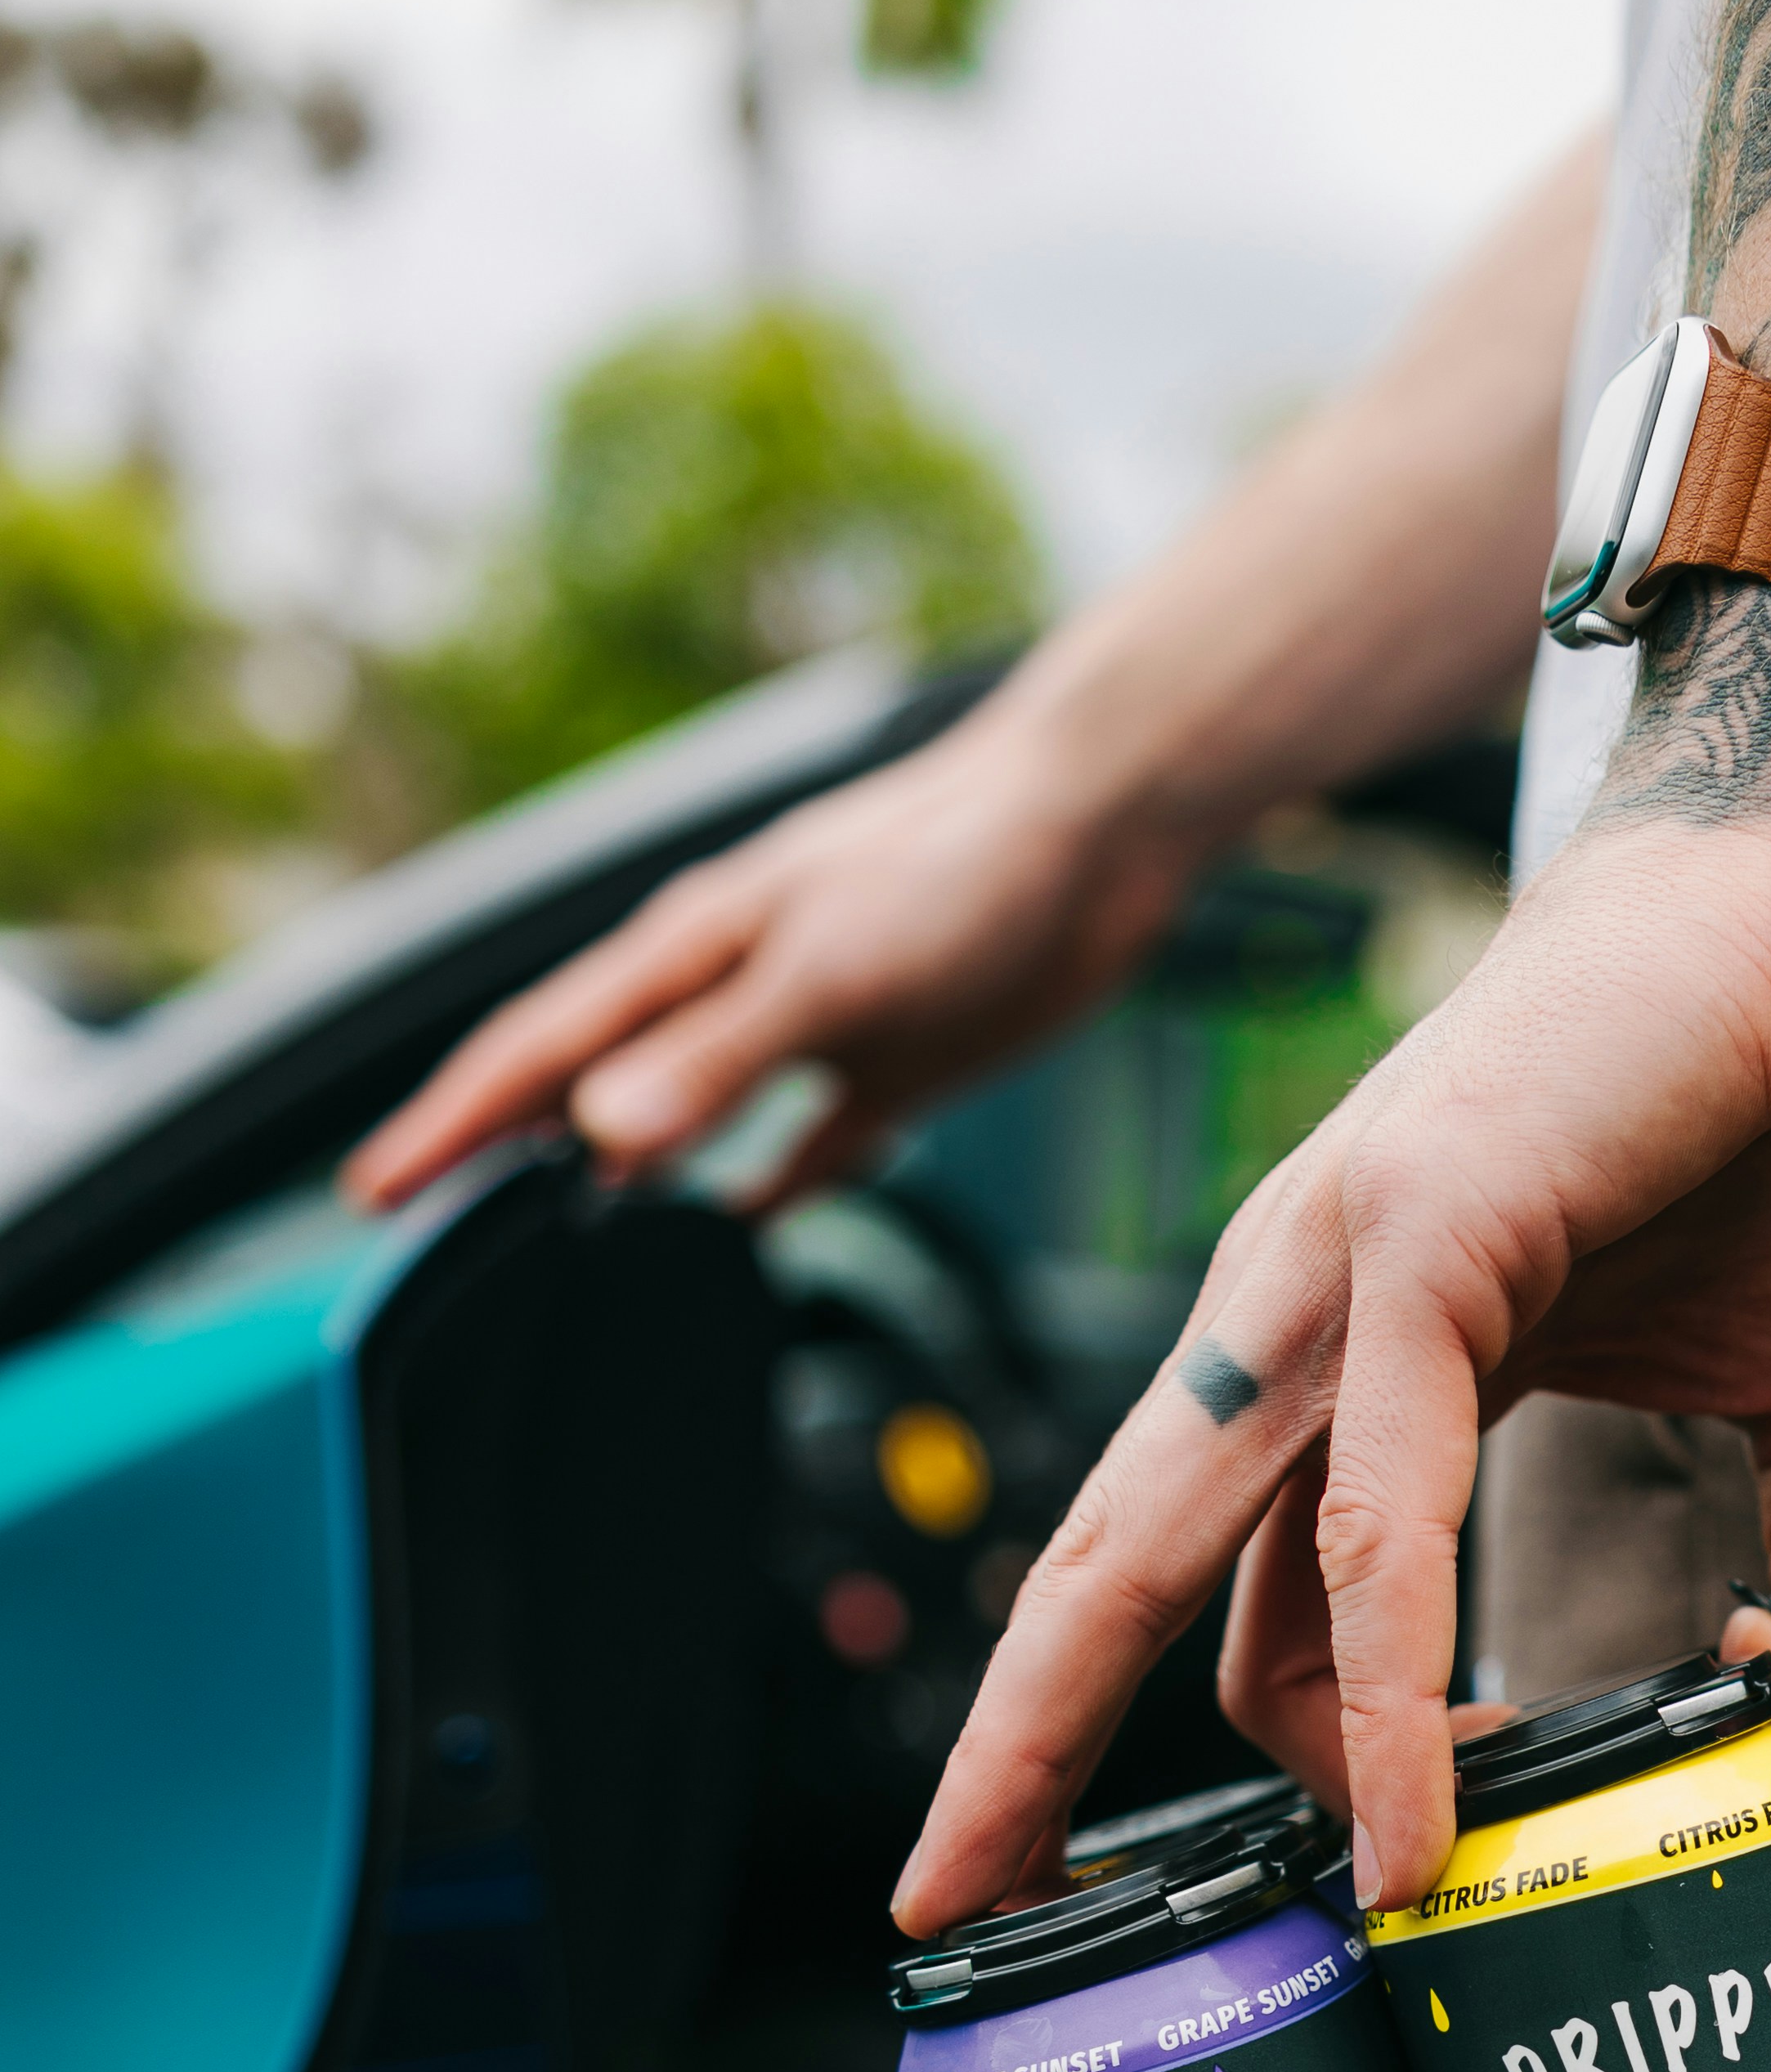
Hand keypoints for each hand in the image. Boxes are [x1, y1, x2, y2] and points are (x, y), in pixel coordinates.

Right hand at [342, 688, 1212, 1213]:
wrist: (1094, 826)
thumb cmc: (959, 870)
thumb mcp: (827, 979)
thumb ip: (717, 1060)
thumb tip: (597, 1135)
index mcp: (686, 959)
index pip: (534, 1057)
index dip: (448, 1129)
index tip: (375, 1197)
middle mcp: (727, 991)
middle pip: (586, 1089)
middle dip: (501, 1155)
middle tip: (432, 1234)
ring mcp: (805, 1025)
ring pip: (681, 1117)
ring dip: (621, 1177)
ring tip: (562, 1245)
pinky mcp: (890, 1059)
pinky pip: (802, 1144)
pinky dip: (763, 1190)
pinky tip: (742, 1232)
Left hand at [892, 593, 1770, 1935]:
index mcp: (1354, 1358)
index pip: (1224, 1583)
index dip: (1223, 1739)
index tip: (1281, 1883)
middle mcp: (1292, 1326)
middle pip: (1101, 1583)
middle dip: (1012, 1759)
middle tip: (949, 1917)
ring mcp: (1326, 1280)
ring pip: (1155, 1559)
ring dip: (1153, 1762)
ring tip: (1302, 1938)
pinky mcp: (1413, 1240)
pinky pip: (1369, 1523)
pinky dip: (1387, 1691)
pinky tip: (1421, 1822)